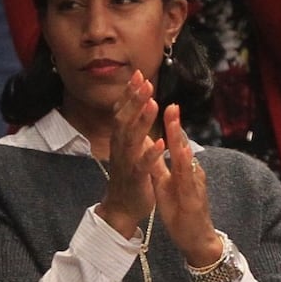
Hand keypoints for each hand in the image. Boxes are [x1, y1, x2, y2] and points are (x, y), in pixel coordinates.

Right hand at [96, 71, 164, 238]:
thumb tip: (136, 103)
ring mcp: (127, 163)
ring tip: (153, 104)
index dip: (129, 93)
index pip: (122, 111)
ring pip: (132, 139)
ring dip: (142, 120)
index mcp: (121, 139)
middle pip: (125, 119)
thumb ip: (131, 126)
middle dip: (135, 100)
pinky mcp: (135, 179)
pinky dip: (150, 154)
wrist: (122, 207)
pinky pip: (143, 165)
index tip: (138, 74)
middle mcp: (120, 147)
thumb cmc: (128, 175)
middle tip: (145, 81)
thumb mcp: (128, 146)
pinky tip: (160, 143)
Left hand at [152, 102, 220, 265]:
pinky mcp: (194, 198)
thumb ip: (160, 167)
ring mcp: (194, 184)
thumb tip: (151, 149)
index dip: (169, 126)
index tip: (161, 108)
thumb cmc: (182, 211)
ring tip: (174, 123)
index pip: (174, 144)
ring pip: (187, 159)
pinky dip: (184, 166)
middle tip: (171, 105)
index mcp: (182, 169)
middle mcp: (191, 173)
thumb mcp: (165, 185)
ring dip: (180, 140)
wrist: (196, 239)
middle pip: (182, 146)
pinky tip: (180, 154)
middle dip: (176, 126)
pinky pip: (188, 180)